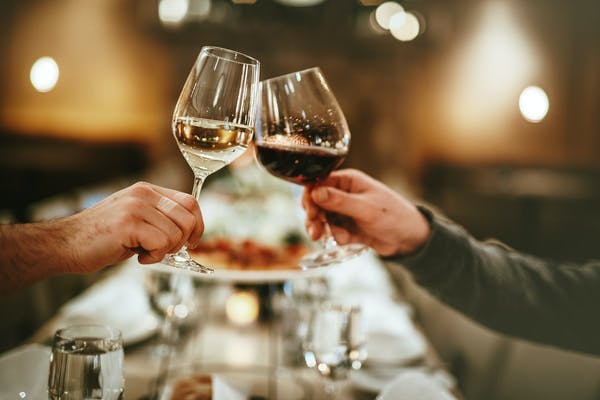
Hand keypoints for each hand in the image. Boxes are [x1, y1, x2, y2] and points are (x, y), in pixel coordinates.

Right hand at [65, 182, 203, 271]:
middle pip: (188, 218)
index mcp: (148, 190)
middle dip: (182, 242)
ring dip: (164, 252)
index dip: (197, 225)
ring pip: (176, 234)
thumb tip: (192, 231)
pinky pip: (162, 244)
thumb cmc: (102, 238)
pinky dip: (154, 257)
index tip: (191, 242)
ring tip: (144, 252)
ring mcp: (136, 207)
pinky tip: (138, 256)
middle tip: (162, 250)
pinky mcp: (129, 224)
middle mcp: (144, 194)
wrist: (66, 244)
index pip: (190, 202)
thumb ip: (161, 218)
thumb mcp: (137, 219)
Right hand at [302, 169, 429, 256]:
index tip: (310, 211)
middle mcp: (344, 194)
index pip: (319, 183)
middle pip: (317, 202)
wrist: (410, 239)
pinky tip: (348, 239)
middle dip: (313, 217)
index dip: (311, 197)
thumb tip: (315, 192)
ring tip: (321, 237)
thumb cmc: (394, 216)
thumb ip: (340, 201)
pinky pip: (333, 231)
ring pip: (322, 218)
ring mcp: (345, 211)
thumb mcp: (366, 208)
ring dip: (321, 228)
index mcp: (348, 181)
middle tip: (314, 231)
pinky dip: (337, 236)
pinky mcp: (348, 226)